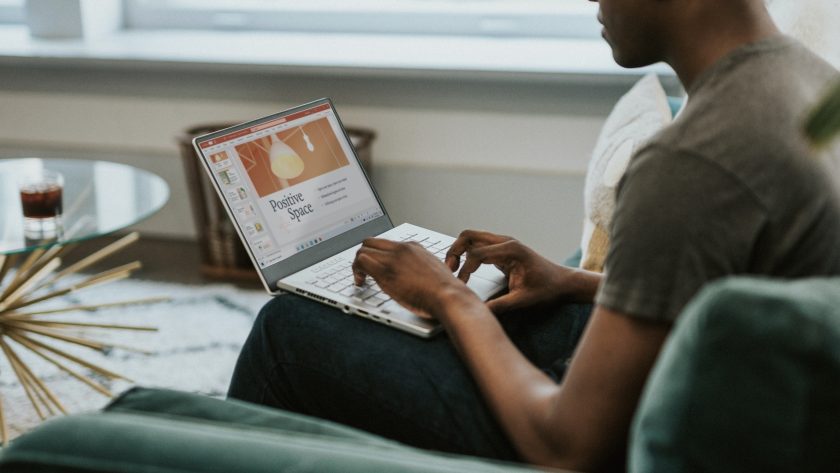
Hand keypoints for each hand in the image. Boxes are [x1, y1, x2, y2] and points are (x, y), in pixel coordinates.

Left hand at [353, 238, 477, 318]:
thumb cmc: (445, 291)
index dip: (376, 255)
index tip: (375, 266)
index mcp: (413, 248)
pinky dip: (357, 271)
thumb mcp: (434, 271)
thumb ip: (421, 268)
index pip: (386, 243)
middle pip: (371, 242)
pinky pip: (362, 262)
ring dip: (358, 264)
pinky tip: (361, 282)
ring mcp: (394, 258)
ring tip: (361, 278)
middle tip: (363, 271)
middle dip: (363, 255)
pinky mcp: (386, 272)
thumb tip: (414, 276)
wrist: (448, 296)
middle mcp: (402, 249)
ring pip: (363, 250)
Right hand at [445, 230, 571, 313]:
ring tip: (453, 270)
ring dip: (458, 251)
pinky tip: (464, 271)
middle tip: (449, 270)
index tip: (461, 286)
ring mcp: (503, 244)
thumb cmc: (547, 289)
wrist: (562, 283)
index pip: (476, 253)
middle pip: (469, 236)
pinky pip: (478, 246)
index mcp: (511, 250)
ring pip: (471, 238)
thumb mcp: (524, 300)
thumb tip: (480, 313)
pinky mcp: (501, 250)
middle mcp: (505, 242)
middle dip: (454, 251)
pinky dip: (466, 255)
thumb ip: (501, 306)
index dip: (464, 270)